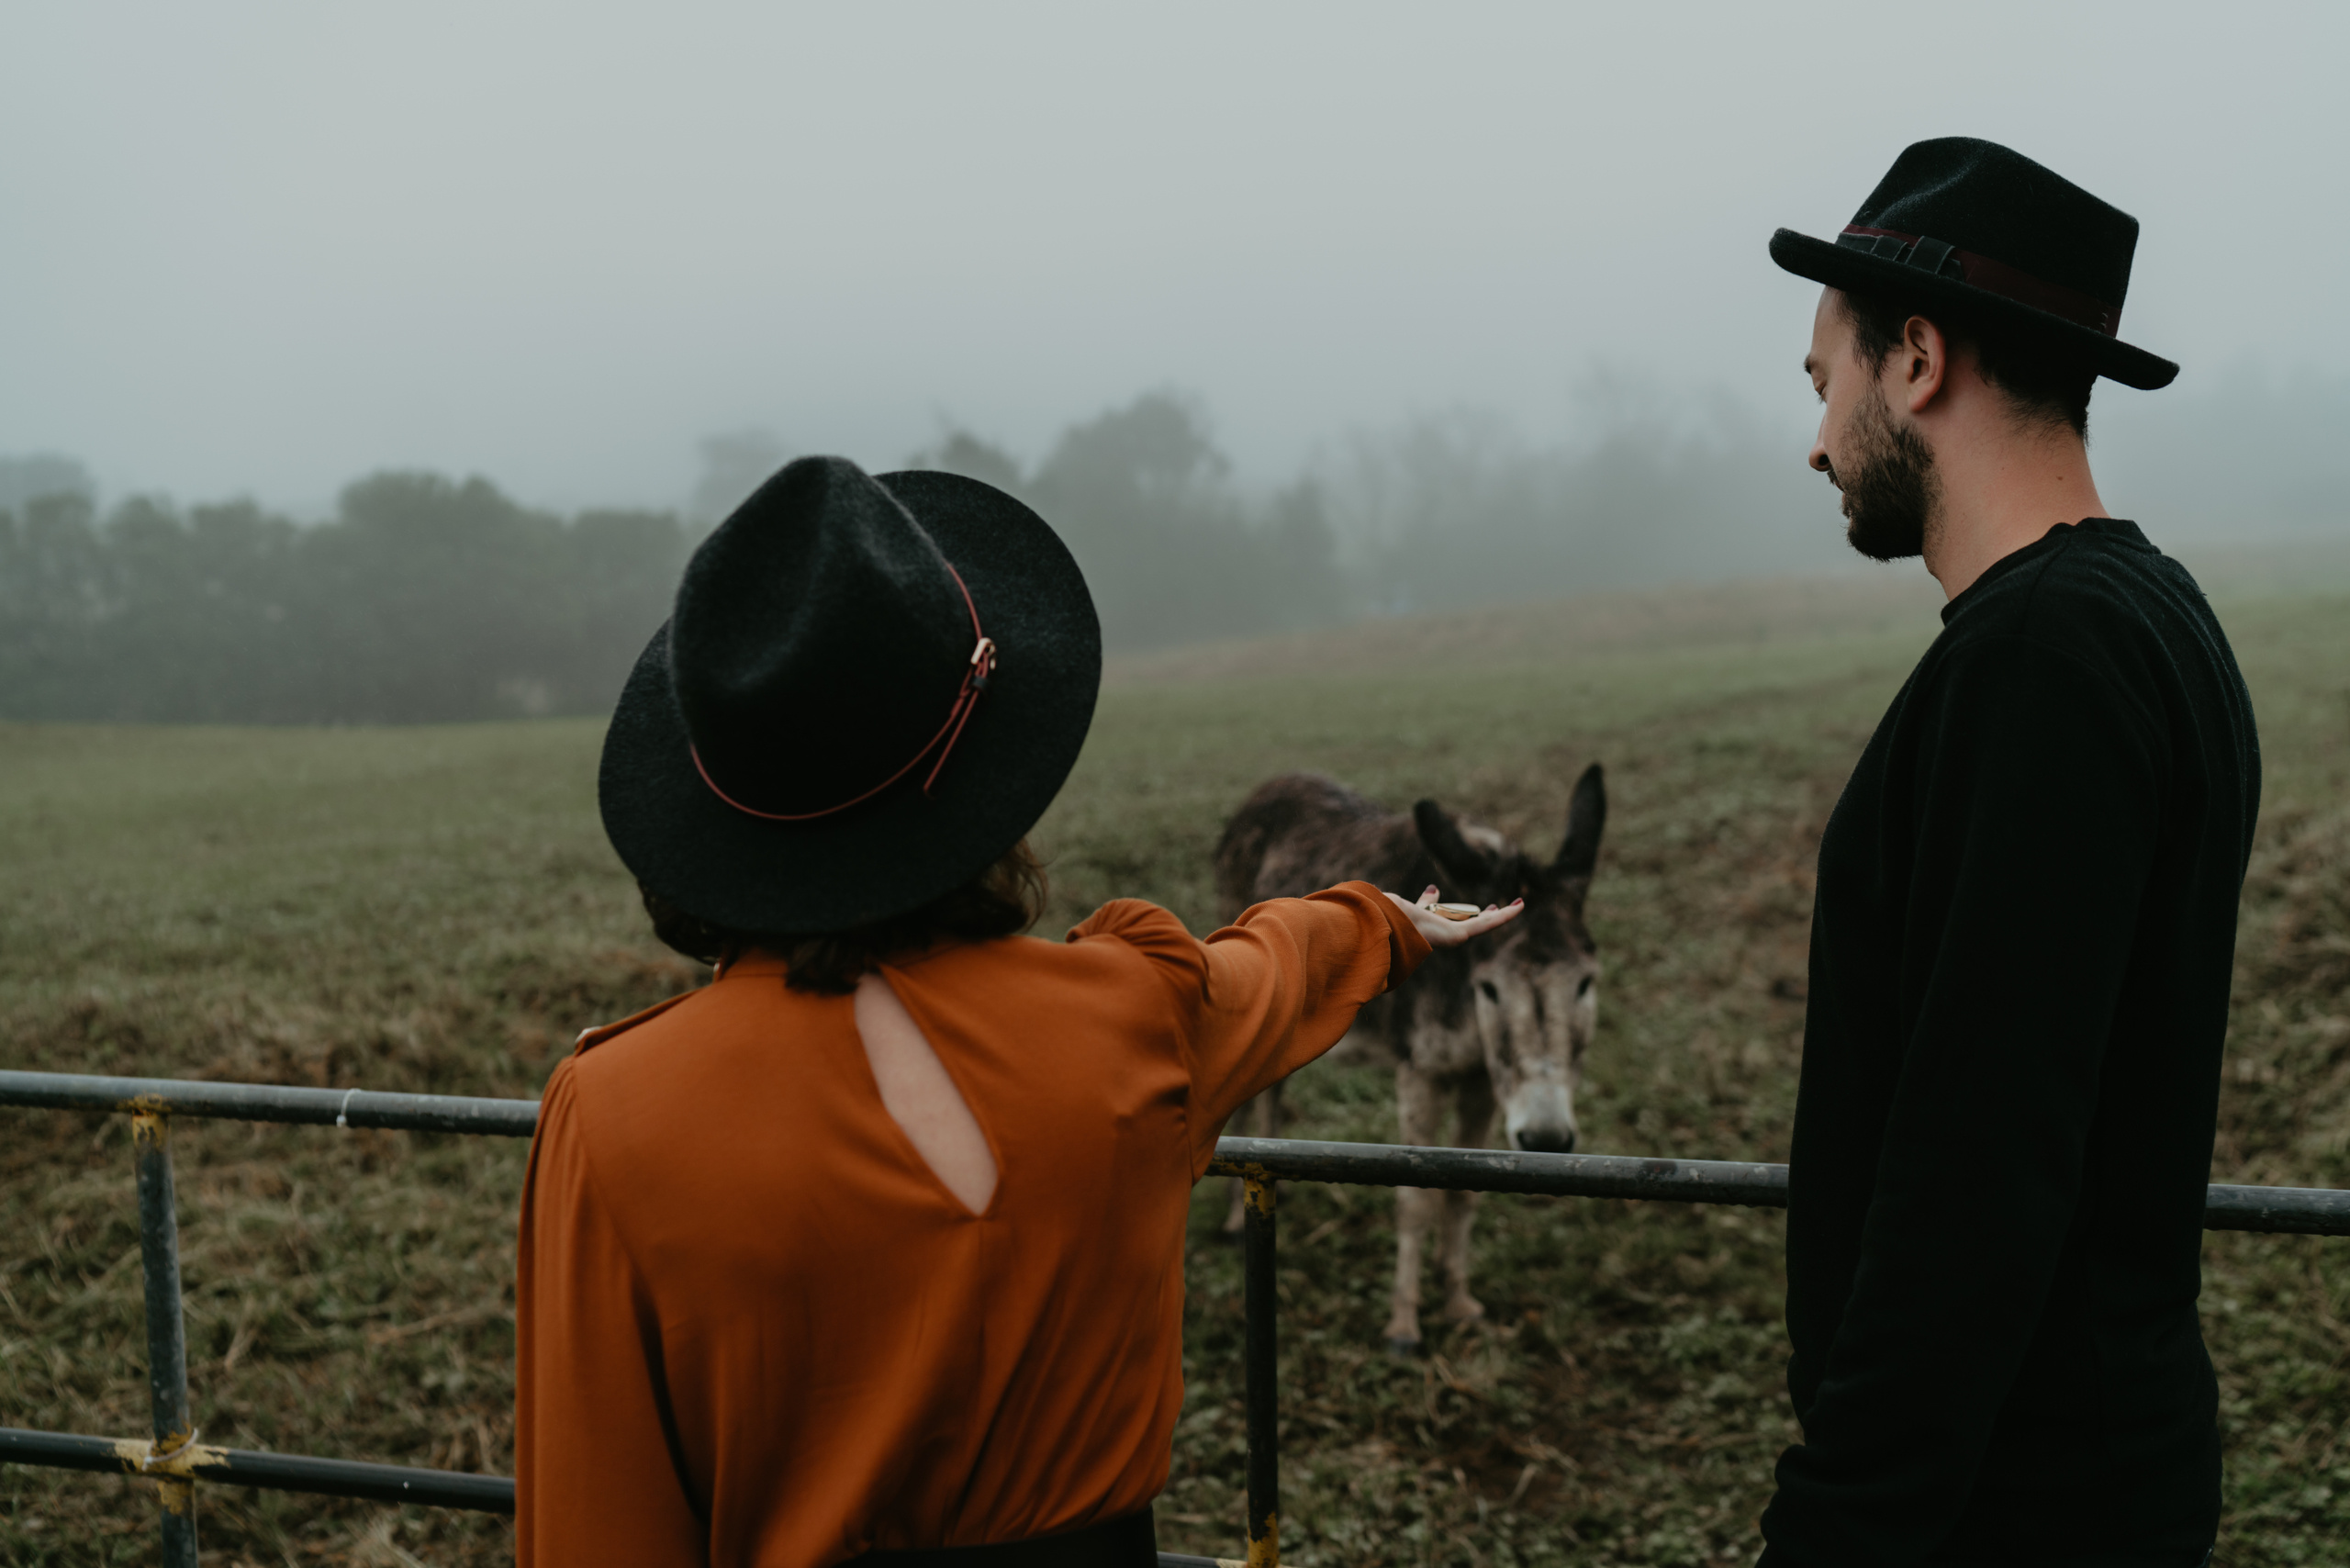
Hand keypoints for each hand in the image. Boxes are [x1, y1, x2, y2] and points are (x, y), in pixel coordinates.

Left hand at [1385, 884, 1524, 947]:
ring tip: (1518, 906)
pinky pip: (1489, 923)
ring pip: (1485, 924)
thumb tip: (1434, 888)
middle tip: (1498, 908)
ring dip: (1503, 915)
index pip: (1454, 920)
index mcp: (1434, 928)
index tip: (1474, 907)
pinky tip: (1519, 905)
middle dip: (1486, 916)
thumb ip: (1427, 901)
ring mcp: (1455, 937)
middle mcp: (1446, 935)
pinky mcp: (1461, 935)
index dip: (1464, 912)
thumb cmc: (1396, 916)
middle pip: (1473, 924)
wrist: (1390, 922)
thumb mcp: (1417, 906)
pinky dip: (1506, 914)